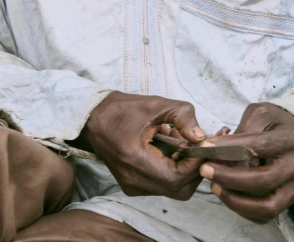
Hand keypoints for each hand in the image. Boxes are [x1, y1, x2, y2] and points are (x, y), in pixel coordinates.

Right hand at [82, 91, 206, 199]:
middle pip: (179, 190)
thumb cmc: (123, 109)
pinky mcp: (132, 185)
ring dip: (182, 168)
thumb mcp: (155, 104)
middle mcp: (134, 181)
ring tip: (178, 142)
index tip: (202, 143)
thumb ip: (182, 117)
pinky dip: (171, 170)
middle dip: (192, 168)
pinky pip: (160, 185)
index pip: (178, 177)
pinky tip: (167, 148)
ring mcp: (132, 186)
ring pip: (171, 189)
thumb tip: (202, 137)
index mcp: (136, 161)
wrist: (92, 118)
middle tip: (193, 144)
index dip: (195, 162)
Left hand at [199, 103, 293, 223]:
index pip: (259, 146)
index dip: (231, 147)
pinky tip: (226, 196)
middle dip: (230, 178)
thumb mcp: (259, 114)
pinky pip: (266, 215)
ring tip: (214, 186)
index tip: (206, 146)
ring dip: (236, 200)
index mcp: (289, 140)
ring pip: (267, 207)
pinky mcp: (288, 200)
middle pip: (263, 181)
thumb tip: (218, 151)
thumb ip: (242, 131)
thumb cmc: (273, 122)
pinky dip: (244, 211)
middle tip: (205, 170)